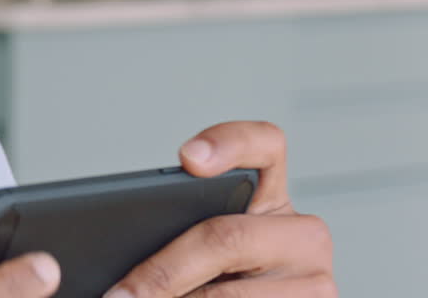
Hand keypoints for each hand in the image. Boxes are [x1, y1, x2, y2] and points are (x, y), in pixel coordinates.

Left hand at [106, 121, 335, 297]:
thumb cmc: (210, 281)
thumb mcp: (194, 251)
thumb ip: (172, 231)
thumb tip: (111, 245)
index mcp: (270, 198)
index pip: (263, 145)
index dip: (227, 144)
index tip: (187, 158)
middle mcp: (303, 234)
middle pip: (225, 237)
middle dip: (162, 273)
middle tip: (117, 297)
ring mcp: (316, 282)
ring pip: (227, 295)